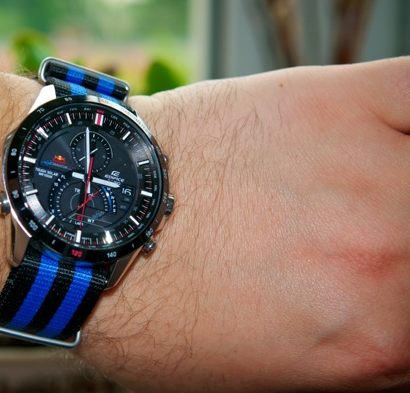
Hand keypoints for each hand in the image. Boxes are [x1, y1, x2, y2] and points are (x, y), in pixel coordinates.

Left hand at [79, 58, 409, 391]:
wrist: (91, 217)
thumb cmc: (146, 305)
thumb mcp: (248, 381)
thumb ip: (339, 363)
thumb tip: (376, 340)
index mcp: (369, 344)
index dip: (402, 313)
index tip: (386, 295)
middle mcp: (386, 259)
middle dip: (401, 257)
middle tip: (366, 248)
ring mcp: (366, 173)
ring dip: (404, 196)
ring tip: (363, 200)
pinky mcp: (334, 103)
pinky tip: (390, 138)